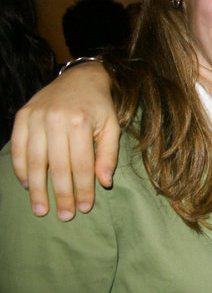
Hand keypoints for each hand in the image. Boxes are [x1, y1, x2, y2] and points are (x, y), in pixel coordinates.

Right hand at [10, 61, 118, 219]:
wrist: (81, 77)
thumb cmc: (99, 106)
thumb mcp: (112, 126)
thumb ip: (109, 155)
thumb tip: (104, 183)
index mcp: (81, 122)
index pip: (81, 165)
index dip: (83, 189)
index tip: (84, 208)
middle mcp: (56, 119)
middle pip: (57, 166)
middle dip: (61, 194)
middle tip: (64, 216)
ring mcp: (36, 117)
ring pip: (34, 160)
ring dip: (37, 188)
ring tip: (41, 208)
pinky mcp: (22, 116)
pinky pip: (18, 148)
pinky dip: (20, 168)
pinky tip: (27, 185)